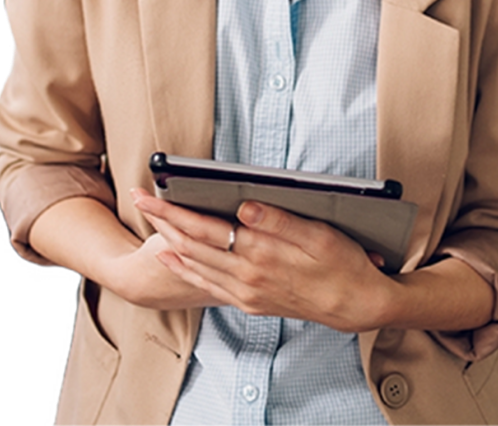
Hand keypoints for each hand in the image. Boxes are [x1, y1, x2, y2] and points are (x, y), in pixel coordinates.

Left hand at [131, 188, 398, 332]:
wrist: (357, 306)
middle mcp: (246, 277)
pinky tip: (175, 257)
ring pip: (195, 265)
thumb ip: (279, 220)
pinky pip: (207, 284)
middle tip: (140, 199)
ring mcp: (246, 293)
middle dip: (162, 220)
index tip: (152, 192)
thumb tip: (245, 205)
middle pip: (192, 245)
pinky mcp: (250, 302)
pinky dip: (186, 268)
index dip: (174, 209)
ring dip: (169, 240)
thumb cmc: (343, 263)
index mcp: (260, 254)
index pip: (204, 228)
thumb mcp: (319, 235)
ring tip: (152, 220)